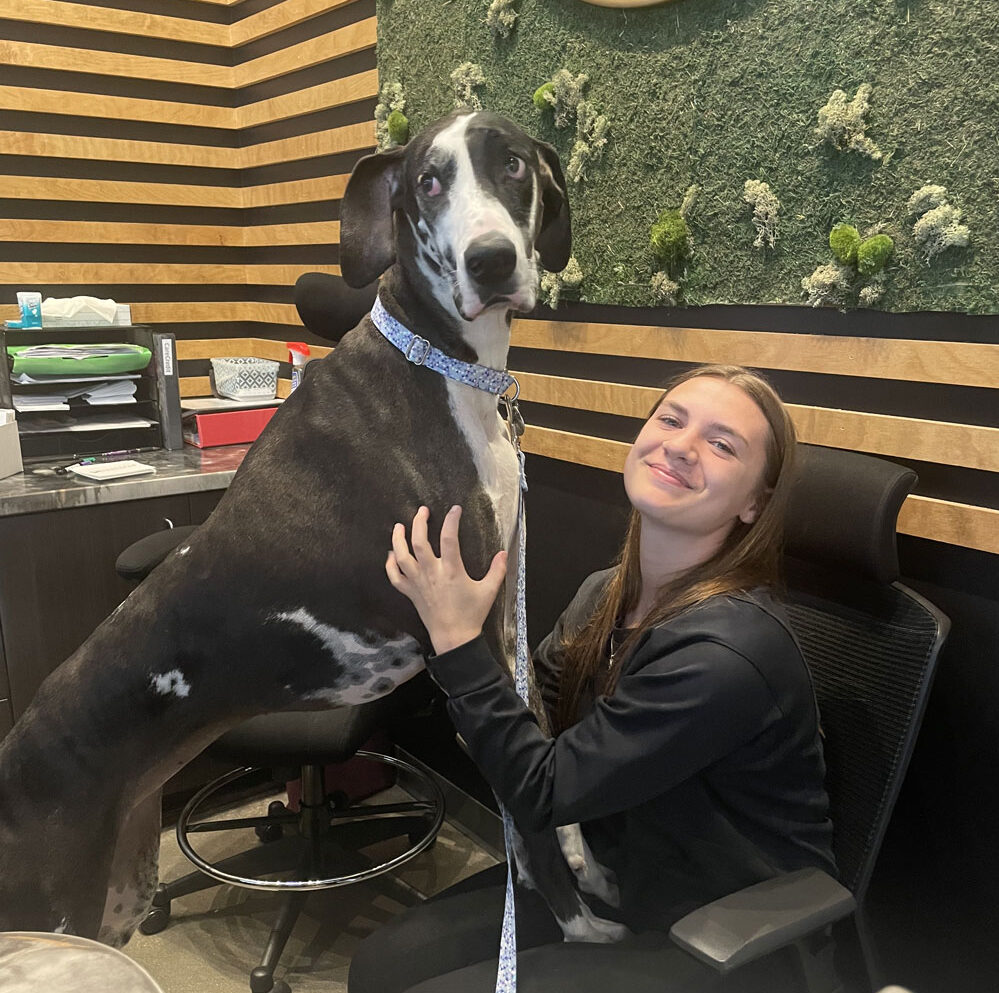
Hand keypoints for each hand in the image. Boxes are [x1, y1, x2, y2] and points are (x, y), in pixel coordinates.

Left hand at [386, 505, 507, 655]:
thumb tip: (504, 553)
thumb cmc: (472, 614)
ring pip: (401, 557)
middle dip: (419, 522)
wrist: (454, 638)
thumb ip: (497, 570)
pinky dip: (390, 565)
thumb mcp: (489, 591)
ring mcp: (418, 583)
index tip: (455, 509)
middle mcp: (431, 573)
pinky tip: (391, 555)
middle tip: (422, 510)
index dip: (451, 520)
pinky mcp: (411, 593)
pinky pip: (395, 577)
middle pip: (419, 542)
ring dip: (398, 539)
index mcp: (451, 570)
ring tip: (398, 526)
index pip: (449, 538)